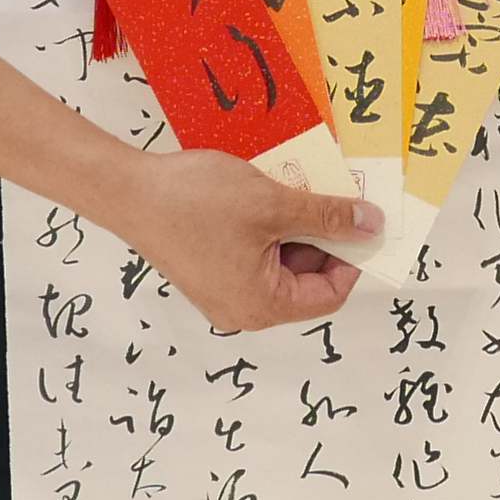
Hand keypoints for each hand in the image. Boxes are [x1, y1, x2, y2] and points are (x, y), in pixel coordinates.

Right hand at [91, 148, 373, 331]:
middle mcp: (243, 309)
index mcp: (263, 305)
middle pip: (306, 280)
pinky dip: (268, 228)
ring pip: (280, 263)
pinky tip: (268, 195)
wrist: (128, 191)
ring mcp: (223, 290)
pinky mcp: (209, 269)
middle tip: (331, 197)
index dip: (352, 257)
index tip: (360, 220)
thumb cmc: (196, 202)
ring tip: (295, 190)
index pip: (330, 294)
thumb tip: (371, 226)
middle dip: (322, 238)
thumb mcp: (274, 205)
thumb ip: (327, 217)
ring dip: (295, 228)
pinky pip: (255, 254)